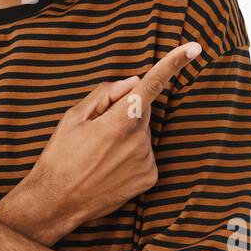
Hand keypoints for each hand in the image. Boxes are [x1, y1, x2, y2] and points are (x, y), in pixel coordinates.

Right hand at [25, 40, 202, 235]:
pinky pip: (145, 154)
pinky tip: (110, 167)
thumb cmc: (61, 155)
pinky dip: (132, 155)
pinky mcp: (150, 178)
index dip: (173, 63)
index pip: (151, 85)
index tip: (193, 48)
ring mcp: (147, 161)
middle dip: (125, 111)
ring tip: (99, 154)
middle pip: (142, 109)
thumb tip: (133, 81)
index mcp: (119, 120)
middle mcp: (139, 140)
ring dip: (127, 135)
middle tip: (96, 130)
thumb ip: (106, 93)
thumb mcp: (73, 117)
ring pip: (143, 133)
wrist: (57, 202)